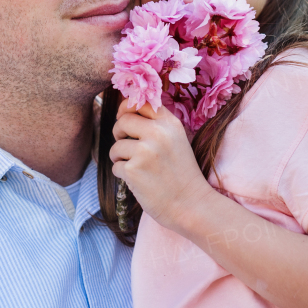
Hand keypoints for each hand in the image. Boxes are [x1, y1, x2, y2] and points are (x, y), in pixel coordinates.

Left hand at [109, 102, 213, 230]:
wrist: (191, 205)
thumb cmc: (181, 174)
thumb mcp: (177, 141)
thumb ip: (158, 125)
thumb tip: (126, 113)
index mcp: (170, 124)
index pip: (141, 102)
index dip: (127, 108)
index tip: (124, 117)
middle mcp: (158, 134)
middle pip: (123, 120)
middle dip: (118, 132)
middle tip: (124, 145)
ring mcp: (145, 151)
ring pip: (116, 146)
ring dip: (120, 158)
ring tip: (137, 168)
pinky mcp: (133, 170)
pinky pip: (116, 166)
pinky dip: (123, 175)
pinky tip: (139, 181)